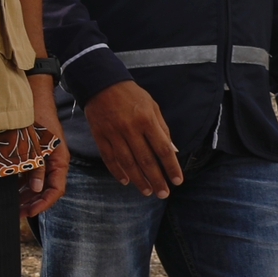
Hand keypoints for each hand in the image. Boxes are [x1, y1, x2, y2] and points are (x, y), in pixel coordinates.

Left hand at [21, 75, 68, 217]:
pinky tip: (9, 189)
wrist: (32, 93)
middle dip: (33, 203)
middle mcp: (53, 162)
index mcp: (60, 160)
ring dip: (26, 195)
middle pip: (46, 190)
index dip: (44, 204)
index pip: (57, 190)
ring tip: (12, 205)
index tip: (30, 212)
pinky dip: (21, 183)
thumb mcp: (35, 142)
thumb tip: (37, 189)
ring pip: (37, 184)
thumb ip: (37, 165)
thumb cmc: (36, 115)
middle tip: (16, 214)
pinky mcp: (33, 153)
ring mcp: (43, 158)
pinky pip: (29, 173)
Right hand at [83, 80, 182, 196]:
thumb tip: (173, 151)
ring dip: (139, 180)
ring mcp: (113, 133)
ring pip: (127, 163)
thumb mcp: (152, 106)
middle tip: (163, 194)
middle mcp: (130, 128)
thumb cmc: (131, 94)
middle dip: (156, 180)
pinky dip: (117, 171)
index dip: (171, 167)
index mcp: (146, 120)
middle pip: (146, 160)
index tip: (177, 181)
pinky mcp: (99, 135)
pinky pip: (109, 158)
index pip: (163, 149)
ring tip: (147, 192)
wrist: (101, 82)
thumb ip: (162, 128)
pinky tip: (126, 181)